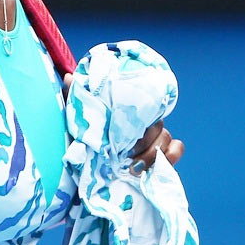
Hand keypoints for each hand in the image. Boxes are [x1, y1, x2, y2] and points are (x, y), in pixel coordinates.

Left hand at [61, 73, 184, 173]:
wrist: (86, 160)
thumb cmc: (84, 134)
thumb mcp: (77, 115)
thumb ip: (74, 96)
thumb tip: (68, 76)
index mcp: (126, 109)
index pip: (142, 106)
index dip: (135, 124)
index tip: (122, 139)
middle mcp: (142, 119)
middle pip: (155, 126)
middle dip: (141, 144)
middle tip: (124, 158)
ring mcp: (153, 136)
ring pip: (165, 138)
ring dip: (152, 155)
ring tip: (133, 168)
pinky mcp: (161, 153)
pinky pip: (176, 148)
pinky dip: (171, 155)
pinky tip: (157, 167)